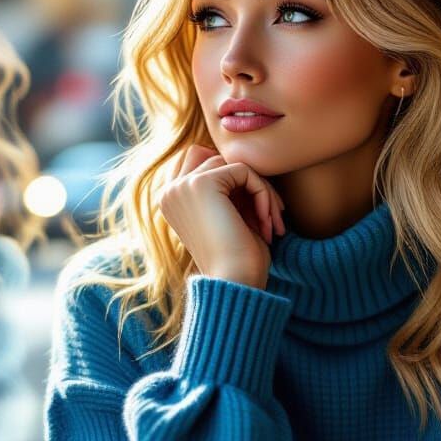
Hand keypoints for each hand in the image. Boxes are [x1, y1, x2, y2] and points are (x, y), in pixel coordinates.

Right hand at [159, 145, 285, 289]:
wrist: (235, 283)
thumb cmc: (238, 260)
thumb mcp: (229, 217)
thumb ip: (228, 188)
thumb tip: (242, 159)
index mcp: (171, 201)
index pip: (202, 163)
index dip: (234, 180)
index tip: (257, 212)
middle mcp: (169, 192)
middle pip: (215, 158)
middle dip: (247, 181)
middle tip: (268, 213)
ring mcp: (182, 186)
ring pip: (233, 164)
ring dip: (260, 189)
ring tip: (271, 222)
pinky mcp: (201, 184)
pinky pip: (244, 171)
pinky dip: (263, 193)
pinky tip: (268, 222)